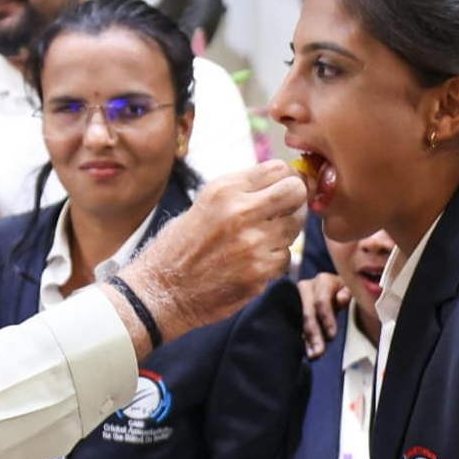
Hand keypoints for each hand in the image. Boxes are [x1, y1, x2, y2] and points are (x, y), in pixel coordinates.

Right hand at [114, 161, 305, 352]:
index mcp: (225, 190)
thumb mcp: (206, 203)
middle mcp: (241, 212)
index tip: (280, 188)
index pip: (278, 168)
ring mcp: (253, 244)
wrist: (163, 289)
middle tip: (284, 211)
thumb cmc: (182, 244)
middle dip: (294, 200)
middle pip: (296, 192)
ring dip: (283, 232)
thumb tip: (284, 179)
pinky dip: (273, 259)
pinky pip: (285, 256)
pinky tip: (252, 261)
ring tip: (259, 239)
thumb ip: (242, 190)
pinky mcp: (259, 272)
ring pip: (294, 227)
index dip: (284, 178)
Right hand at [298, 273, 347, 358]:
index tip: (332, 336)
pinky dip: (303, 339)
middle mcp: (306, 287)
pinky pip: (295, 325)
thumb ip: (346, 294)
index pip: (322, 301)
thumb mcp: (349, 290)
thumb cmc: (342, 291)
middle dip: (314, 335)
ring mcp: (296, 297)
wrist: (333, 289)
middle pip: (307, 313)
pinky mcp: (291, 308)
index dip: (326, 319)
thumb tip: (341, 299)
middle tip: (319, 353)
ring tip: (313, 355)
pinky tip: (307, 350)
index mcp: (323, 281)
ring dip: (306, 340)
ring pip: (298, 321)